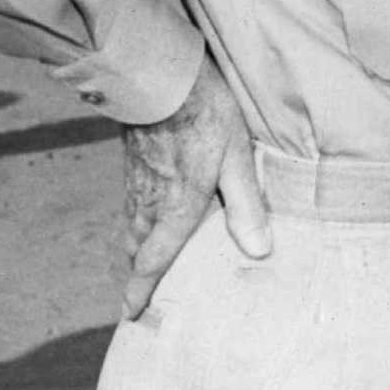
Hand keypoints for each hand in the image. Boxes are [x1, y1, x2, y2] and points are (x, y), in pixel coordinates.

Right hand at [119, 53, 268, 320]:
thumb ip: (247, 206)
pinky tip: (146, 212)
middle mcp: (150, 200)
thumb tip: (259, 252)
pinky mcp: (134, 161)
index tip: (130, 314)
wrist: (159, 75)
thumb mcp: (237, 158)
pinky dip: (134, 220)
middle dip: (138, 273)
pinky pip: (130, 202)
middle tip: (137, 295)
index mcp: (176, 207)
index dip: (141, 290)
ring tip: (141, 261)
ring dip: (134, 248)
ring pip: (131, 225)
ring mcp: (138, 180)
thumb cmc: (205, 114)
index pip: (154, 260)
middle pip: (137, 248)